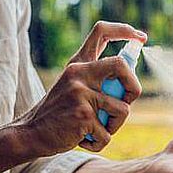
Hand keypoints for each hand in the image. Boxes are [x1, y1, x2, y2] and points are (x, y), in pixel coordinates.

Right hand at [18, 21, 146, 156]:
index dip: (125, 30)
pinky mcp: (83, 116)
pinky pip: (108, 134)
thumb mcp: (74, 86)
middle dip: (134, 87)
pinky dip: (100, 141)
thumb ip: (98, 78)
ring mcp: (80, 93)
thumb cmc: (60, 113)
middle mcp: (79, 73)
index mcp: (78, 64)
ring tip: (97, 128)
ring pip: (123, 109)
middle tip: (127, 101)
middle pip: (122, 65)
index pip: (101, 32)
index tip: (141, 37)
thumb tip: (132, 73)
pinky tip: (84, 138)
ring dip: (115, 125)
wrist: (31, 133)